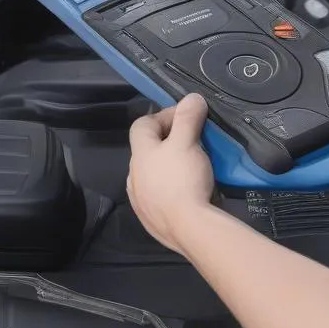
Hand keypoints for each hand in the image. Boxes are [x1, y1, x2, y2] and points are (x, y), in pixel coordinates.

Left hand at [127, 93, 214, 255]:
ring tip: (194, 166)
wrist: (188, 229)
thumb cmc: (183, 179)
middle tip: (194, 141)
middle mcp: (134, 175)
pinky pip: (161, 196)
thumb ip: (187, 118)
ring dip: (171, 166)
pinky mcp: (152, 219)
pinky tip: (190, 191)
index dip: (164, 115)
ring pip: (154, 174)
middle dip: (170, 141)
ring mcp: (141, 199)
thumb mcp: (188, 142)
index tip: (187, 117)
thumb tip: (192, 98)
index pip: (142, 124)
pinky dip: (174, 188)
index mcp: (139, 154)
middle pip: (149, 149)